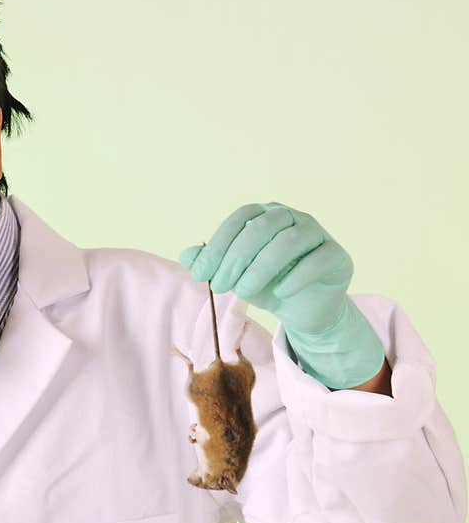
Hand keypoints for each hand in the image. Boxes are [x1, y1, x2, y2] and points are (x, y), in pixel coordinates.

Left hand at [178, 202, 350, 333]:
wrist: (304, 308)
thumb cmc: (267, 284)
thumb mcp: (235, 276)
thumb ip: (212, 264)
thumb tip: (186, 256)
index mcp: (265, 215)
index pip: (239, 220)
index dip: (217, 245)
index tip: (200, 273)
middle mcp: (291, 217)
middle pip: (261, 228)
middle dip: (235, 258)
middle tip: (219, 286)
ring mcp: (317, 233)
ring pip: (289, 241)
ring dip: (261, 268)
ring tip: (244, 292)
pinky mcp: (336, 255)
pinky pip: (317, 260)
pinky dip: (296, 277)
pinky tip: (280, 293)